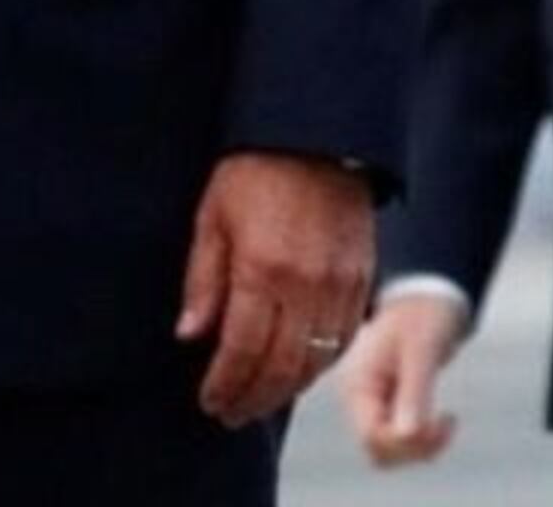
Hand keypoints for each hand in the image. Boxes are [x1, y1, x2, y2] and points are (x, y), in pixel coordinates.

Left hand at [177, 150, 376, 426]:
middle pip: (281, 366)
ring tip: (260, 401)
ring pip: (316, 361)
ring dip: (286, 390)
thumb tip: (190, 334)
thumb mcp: (212, 217)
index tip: (211, 401)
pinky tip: (299, 373)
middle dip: (253, 397)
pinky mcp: (361, 282)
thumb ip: (203, 280)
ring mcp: (339, 287)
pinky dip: (320, 366)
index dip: (225, 383)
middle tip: (231, 413)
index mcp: (262, 271)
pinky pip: (343, 341)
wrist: (317, 139)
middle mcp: (305, 287)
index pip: (241, 349)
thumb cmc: (254, 172)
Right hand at [337, 290, 466, 466]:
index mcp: (358, 384)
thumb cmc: (422, 317)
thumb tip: (407, 436)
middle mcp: (359, 400)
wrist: (425, 298)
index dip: (408, 442)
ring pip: (389, 453)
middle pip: (379, 452)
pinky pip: (401, 442)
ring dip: (422, 448)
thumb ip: (413, 393)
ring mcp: (372, 405)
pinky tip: (443, 419)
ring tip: (447, 421)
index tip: (443, 419)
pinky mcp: (387, 408)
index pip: (372, 437)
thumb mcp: (420, 351)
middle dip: (416, 448)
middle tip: (446, 421)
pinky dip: (425, 441)